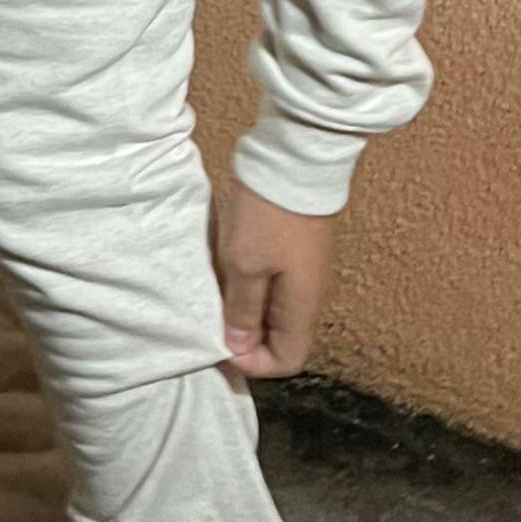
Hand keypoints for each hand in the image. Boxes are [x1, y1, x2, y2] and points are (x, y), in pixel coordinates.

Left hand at [213, 178, 336, 379]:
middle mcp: (308, 295)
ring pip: (273, 312)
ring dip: (245, 311)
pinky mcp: (294, 250)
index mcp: (302, 307)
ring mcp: (303, 271)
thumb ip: (242, 310)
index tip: (221, 342)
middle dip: (246, 339)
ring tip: (216, 294)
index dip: (253, 363)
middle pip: (280, 339)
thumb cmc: (269, 215)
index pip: (287, 361)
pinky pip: (273, 285)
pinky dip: (250, 287)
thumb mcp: (245, 265)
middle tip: (212, 320)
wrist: (295, 158)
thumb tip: (239, 348)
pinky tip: (228, 270)